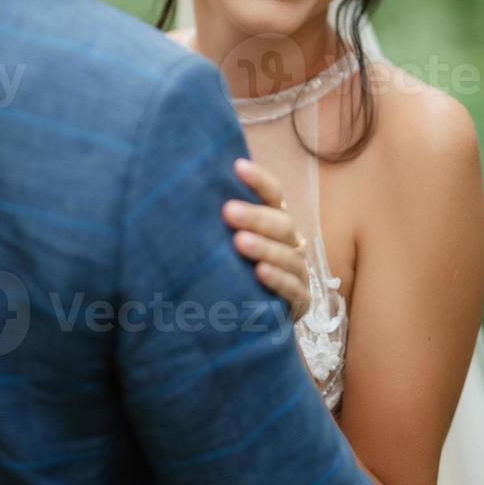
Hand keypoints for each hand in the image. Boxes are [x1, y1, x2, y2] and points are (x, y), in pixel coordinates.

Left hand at [222, 158, 310, 322]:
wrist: (254, 318)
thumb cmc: (235, 269)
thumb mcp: (226, 242)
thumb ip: (218, 219)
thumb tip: (184, 187)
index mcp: (274, 222)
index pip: (272, 195)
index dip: (258, 180)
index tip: (237, 166)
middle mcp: (290, 242)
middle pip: (281, 223)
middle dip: (255, 217)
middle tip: (228, 211)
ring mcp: (298, 271)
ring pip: (288, 255)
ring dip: (264, 247)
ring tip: (240, 242)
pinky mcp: (299, 301)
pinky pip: (293, 288)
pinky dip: (277, 279)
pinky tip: (259, 273)